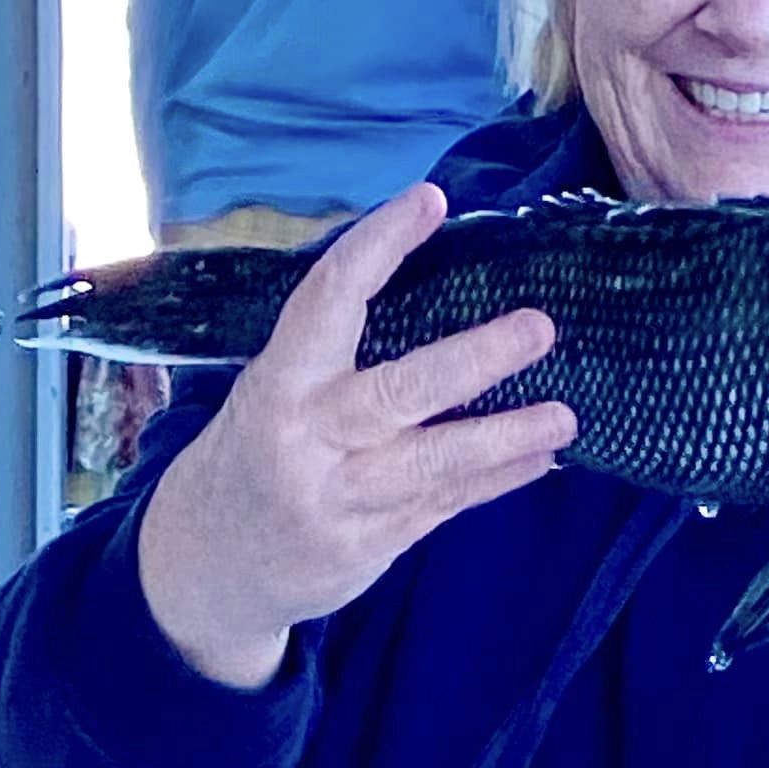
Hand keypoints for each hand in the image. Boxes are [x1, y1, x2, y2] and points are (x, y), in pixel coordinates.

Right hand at [138, 184, 576, 687]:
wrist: (204, 567)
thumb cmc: (254, 449)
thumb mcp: (271, 388)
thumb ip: (334, 348)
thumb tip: (435, 276)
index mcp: (279, 380)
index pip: (330, 298)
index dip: (380, 244)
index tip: (431, 200)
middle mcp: (309, 437)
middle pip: (401, 391)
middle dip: (476, 359)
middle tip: (538, 327)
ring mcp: (341, 498)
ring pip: (435, 460)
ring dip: (506, 436)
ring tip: (564, 415)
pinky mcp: (368, 546)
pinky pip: (446, 503)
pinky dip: (499, 479)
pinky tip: (544, 457)